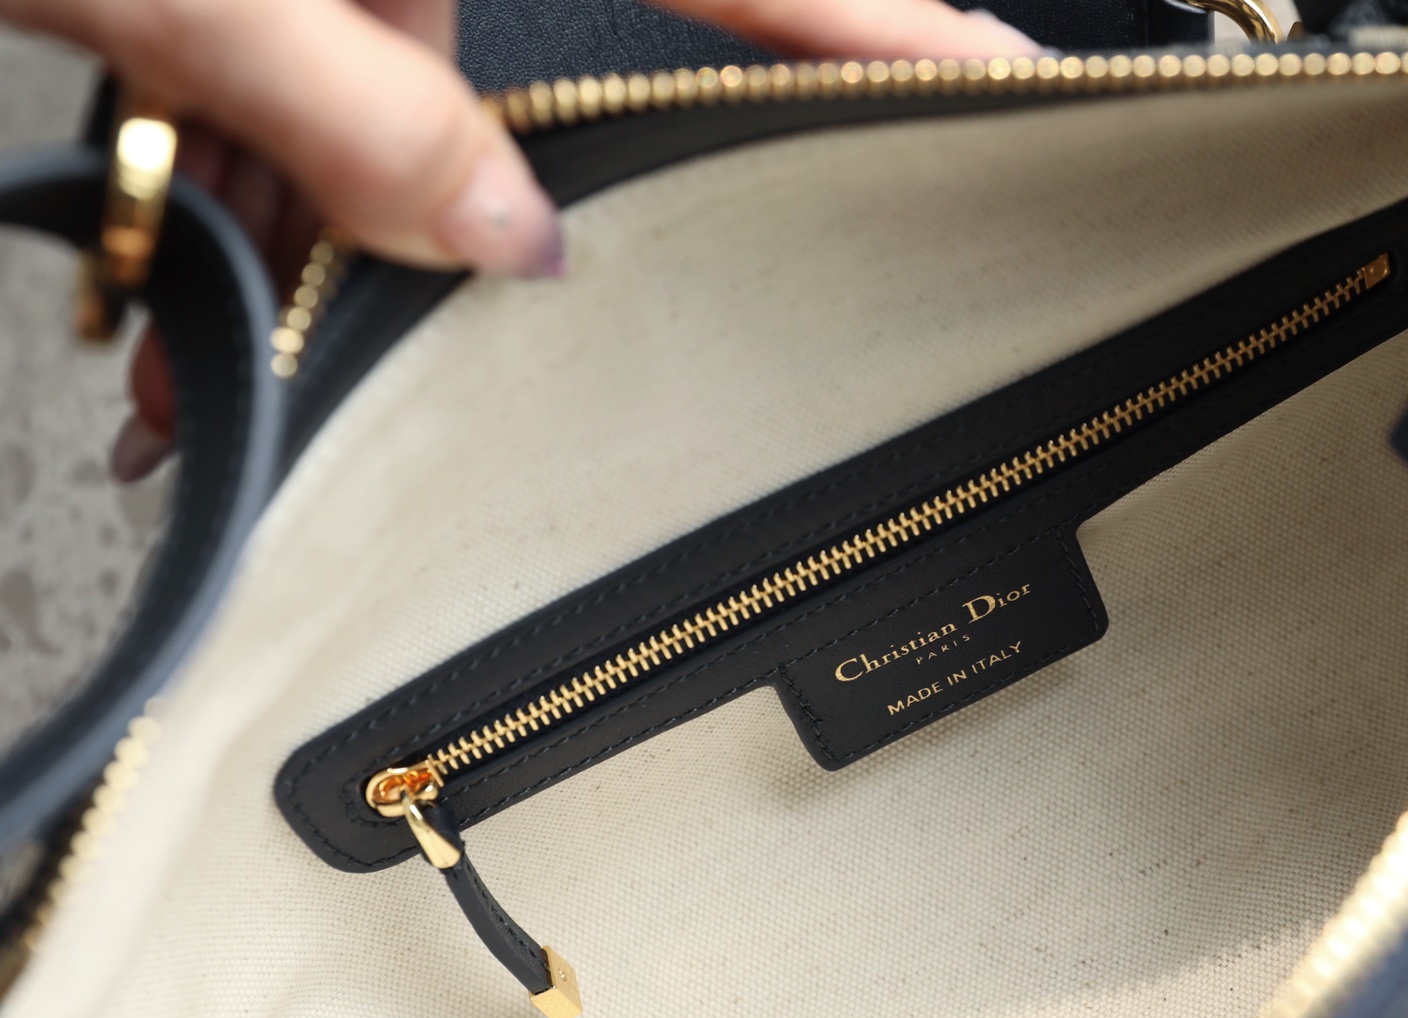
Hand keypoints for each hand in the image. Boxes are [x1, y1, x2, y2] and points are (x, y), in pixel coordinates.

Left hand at [1, 0, 1042, 475]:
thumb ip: (352, 102)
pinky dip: (260, 206)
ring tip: (233, 390)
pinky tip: (180, 337)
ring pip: (412, 105)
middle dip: (527, 220)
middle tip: (540, 342)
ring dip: (338, 252)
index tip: (1024, 95)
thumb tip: (512, 239)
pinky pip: (312, 92)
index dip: (894, 31)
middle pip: (572, 60)